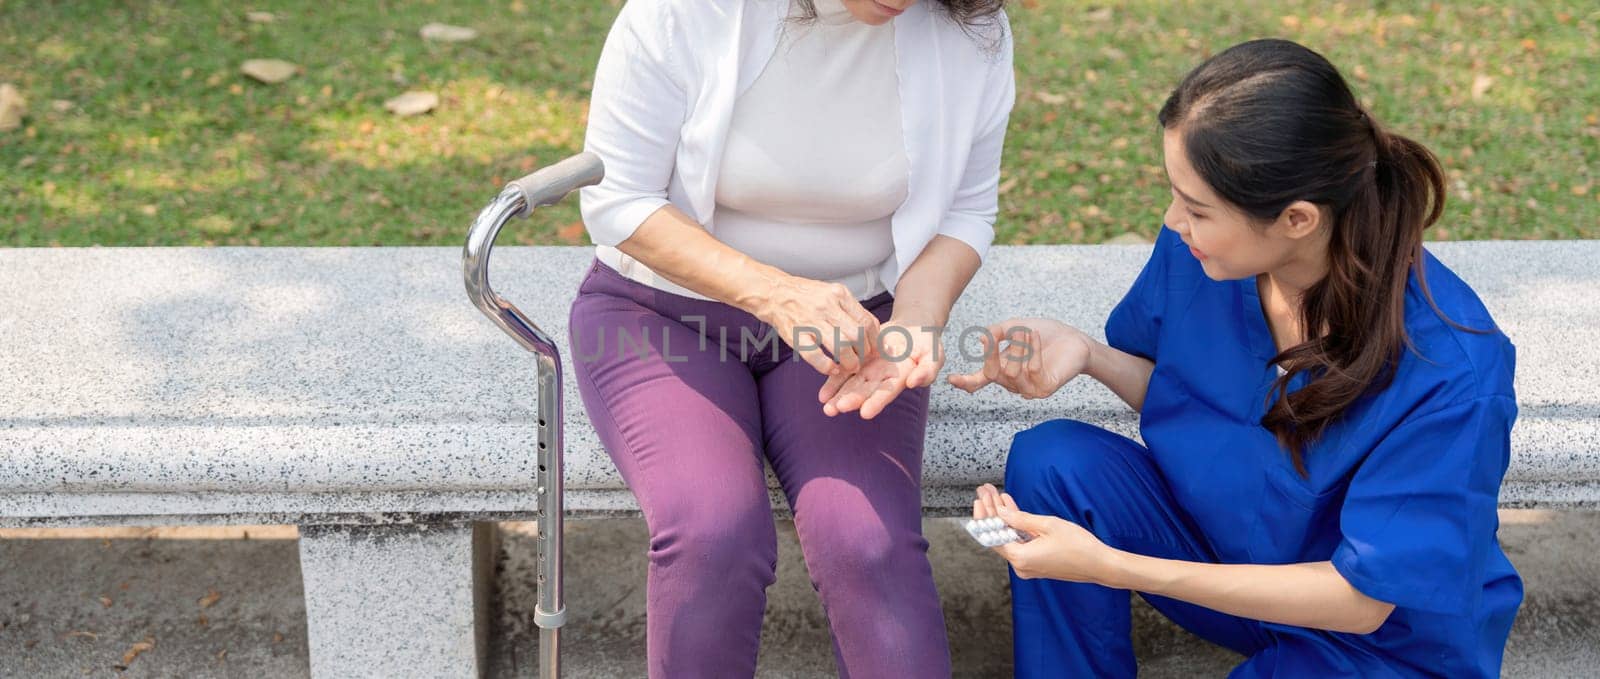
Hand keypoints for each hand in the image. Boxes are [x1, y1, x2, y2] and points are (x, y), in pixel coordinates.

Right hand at [753, 275, 880, 375]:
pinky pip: (816, 356)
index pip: (866, 321)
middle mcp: (826, 307)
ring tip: (850, 367)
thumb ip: (850, 309)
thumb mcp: (832, 293)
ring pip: (841, 346)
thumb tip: (871, 329)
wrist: (775, 293)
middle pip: (857, 335)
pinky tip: (832, 369)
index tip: (874, 349)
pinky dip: (827, 367)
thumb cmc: (806, 296)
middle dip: (864, 353)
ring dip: (850, 362)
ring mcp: (810, 321)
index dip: (874, 340)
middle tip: (862, 359)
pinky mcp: (796, 335)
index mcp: (839, 294)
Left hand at [818, 319, 941, 418]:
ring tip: (826, 406)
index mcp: (900, 379)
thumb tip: (915, 383)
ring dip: (838, 395)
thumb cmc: (927, 345)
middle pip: (864, 391)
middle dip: (849, 401)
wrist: (913, 329)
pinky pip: (844, 370)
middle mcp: (882, 378)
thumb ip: (927, 370)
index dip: (876, 402)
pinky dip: (833, 381)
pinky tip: (823, 394)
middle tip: (835, 409)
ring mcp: (869, 370)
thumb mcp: (934, 355)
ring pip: (851, 384)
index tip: (865, 413)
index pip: (887, 392)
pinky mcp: (859, 358)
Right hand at [947, 318, 1091, 399]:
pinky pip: (1032, 372)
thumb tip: (981, 338)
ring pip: (1011, 372)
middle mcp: (1013, 383)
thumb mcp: (1016, 327)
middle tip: (1008, 331)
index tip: (951, 379)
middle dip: (995, 351)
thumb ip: (998, 332)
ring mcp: (1028, 389)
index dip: (966, 381)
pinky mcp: (1044, 389)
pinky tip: (1037, 338)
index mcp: (1002, 370)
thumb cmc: (1046, 334)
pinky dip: (1032, 352)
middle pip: (993, 372)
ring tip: (1028, 332)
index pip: (980, 380)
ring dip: (1019, 348)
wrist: (1075, 340)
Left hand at [973, 484, 1117, 583]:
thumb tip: (1001, 512)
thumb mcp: (1048, 525)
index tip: (981, 498)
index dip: (985, 515)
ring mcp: (1028, 566)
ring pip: (1009, 538)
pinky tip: (1011, 509)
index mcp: (1020, 558)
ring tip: (995, 495)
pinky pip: (1020, 543)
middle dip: (992, 512)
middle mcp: (1021, 566)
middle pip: (999, 536)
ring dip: (1003, 517)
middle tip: (986, 492)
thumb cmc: (1079, 546)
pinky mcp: (1036, 563)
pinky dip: (1015, 527)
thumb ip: (1020, 519)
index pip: (992, 535)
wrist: (1100, 565)